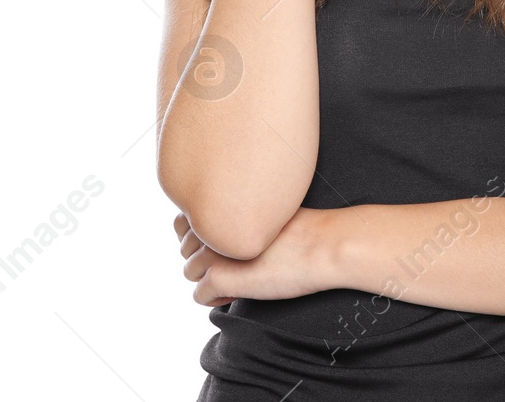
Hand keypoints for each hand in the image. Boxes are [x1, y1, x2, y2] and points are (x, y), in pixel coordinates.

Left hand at [175, 207, 336, 306]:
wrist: (322, 244)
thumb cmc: (303, 227)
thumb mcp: (264, 209)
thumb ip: (236, 213)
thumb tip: (220, 235)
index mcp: (219, 206)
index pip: (182, 223)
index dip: (202, 237)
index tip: (226, 245)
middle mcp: (209, 226)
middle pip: (185, 249)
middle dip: (205, 258)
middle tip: (236, 263)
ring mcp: (212, 252)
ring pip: (190, 272)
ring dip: (210, 278)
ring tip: (240, 279)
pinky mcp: (220, 278)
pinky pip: (200, 295)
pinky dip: (216, 298)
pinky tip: (239, 294)